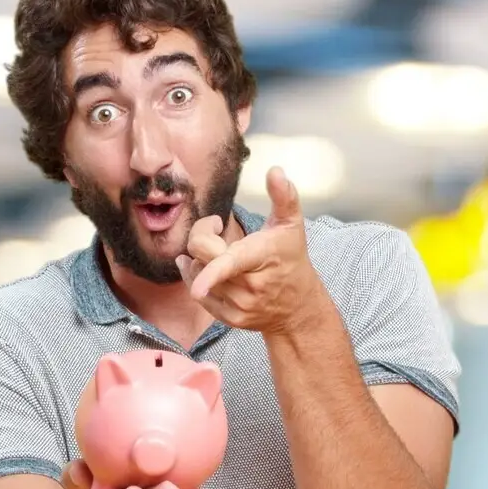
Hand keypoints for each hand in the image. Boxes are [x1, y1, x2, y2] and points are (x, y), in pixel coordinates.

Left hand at [176, 166, 319, 333]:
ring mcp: (239, 305)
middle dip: (201, 238)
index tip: (188, 260)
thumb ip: (284, 196)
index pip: (229, 262)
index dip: (209, 267)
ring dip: (202, 260)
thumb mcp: (292, 225)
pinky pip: (200, 296)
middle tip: (216, 230)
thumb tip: (276, 170)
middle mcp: (249, 286)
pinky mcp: (231, 318)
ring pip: (198, 275)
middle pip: (202, 258)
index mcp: (261, 258)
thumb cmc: (291, 259)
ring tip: (221, 253)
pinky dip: (197, 279)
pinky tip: (206, 270)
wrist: (299, 308)